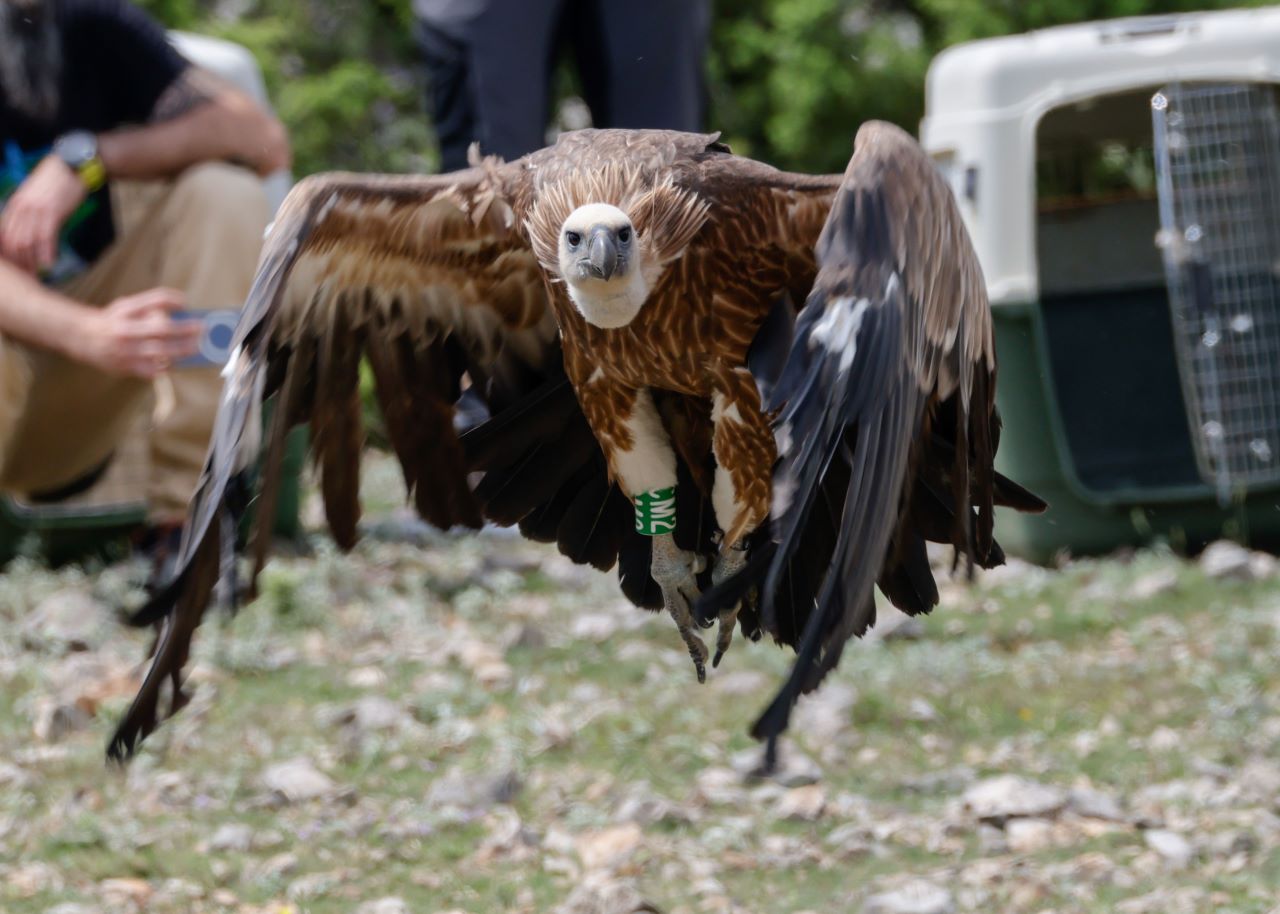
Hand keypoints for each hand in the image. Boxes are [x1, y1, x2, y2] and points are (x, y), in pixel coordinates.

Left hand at [0, 155, 88, 273]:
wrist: (70, 165)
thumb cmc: (56, 182)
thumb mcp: (35, 197)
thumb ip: (29, 213)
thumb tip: (30, 232)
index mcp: (14, 205)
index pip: (4, 235)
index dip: (8, 254)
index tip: (17, 268)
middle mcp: (21, 208)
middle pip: (12, 242)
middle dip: (18, 262)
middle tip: (27, 276)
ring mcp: (35, 210)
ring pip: (26, 242)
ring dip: (31, 261)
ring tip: (37, 274)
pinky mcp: (52, 212)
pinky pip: (45, 237)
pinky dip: (46, 253)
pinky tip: (49, 264)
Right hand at [70, 288, 201, 377]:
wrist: (83, 338)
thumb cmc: (113, 321)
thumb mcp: (127, 305)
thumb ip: (150, 305)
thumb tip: (181, 305)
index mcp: (125, 311)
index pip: (151, 300)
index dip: (170, 300)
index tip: (185, 302)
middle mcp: (124, 329)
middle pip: (160, 328)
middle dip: (184, 329)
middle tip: (201, 328)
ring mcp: (125, 349)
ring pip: (159, 351)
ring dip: (180, 350)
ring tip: (195, 348)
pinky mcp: (125, 366)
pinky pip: (151, 370)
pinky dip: (165, 367)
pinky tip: (175, 363)